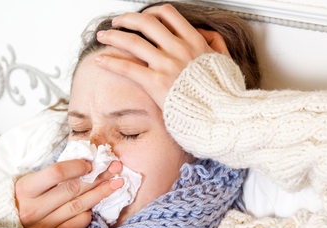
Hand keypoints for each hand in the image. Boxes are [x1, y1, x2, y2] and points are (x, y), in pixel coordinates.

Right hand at [15, 159, 122, 227]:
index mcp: (23, 190)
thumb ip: (48, 178)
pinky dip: (86, 216)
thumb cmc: (15, 204)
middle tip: (116, 168)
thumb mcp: (25, 186)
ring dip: (99, 194)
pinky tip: (94, 208)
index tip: (92, 162)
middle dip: (98, 177)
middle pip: (72, 189)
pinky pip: (73, 226)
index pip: (56, 173)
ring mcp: (40, 227)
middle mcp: (31, 209)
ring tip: (115, 184)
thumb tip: (82, 165)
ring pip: (77, 207)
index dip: (77, 166)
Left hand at [95, 4, 229, 108]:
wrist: (222, 116)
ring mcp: (166, 64)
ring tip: (103, 37)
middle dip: (127, 19)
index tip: (142, 17)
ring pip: (133, 41)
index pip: (167, 14)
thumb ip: (216, 45)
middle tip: (117, 23)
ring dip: (113, 36)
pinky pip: (127, 67)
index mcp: (194, 41)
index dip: (150, 12)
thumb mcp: (226, 63)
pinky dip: (110, 62)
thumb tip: (206, 34)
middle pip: (146, 22)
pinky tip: (100, 61)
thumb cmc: (224, 95)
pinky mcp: (155, 82)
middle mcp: (178, 48)